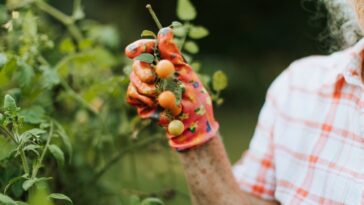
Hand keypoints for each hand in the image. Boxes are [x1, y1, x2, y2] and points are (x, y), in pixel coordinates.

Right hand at [125, 27, 218, 150]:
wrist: (191, 125)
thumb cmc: (195, 99)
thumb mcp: (187, 76)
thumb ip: (173, 55)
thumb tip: (165, 32)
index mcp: (168, 61)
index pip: (150, 47)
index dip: (139, 47)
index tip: (130, 52)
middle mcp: (154, 70)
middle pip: (138, 63)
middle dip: (143, 72)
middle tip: (152, 81)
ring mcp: (146, 85)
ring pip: (133, 80)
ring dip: (148, 91)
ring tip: (164, 100)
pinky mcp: (140, 99)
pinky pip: (132, 95)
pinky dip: (143, 101)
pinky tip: (155, 107)